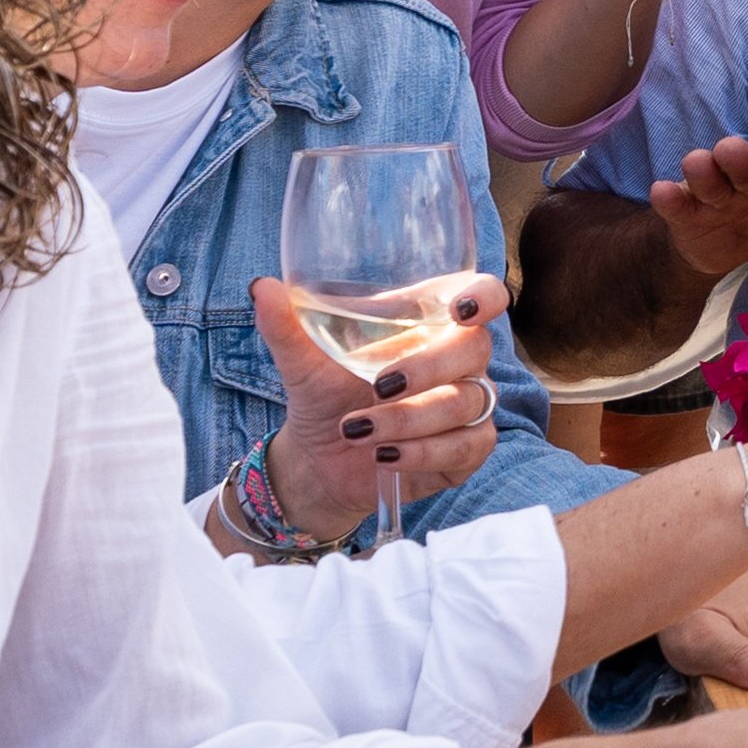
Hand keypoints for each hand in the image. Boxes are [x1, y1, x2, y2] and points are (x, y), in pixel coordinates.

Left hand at [228, 277, 501, 541]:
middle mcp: (458, 359)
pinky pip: (468, 446)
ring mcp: (467, 404)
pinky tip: (384, 456)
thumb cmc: (324, 396)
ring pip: (467, 402)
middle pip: (475, 348)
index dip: (484, 296)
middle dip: (428, 367)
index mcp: (428, 321)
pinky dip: (423, 452)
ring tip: (357, 431)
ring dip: (410, 419)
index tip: (459, 309)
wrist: (319, 460)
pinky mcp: (467, 449)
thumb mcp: (302, 363)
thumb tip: (262, 288)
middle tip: (378, 386)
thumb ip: (286, 325)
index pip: (481, 293)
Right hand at [652, 135, 747, 284]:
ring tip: (701, 170)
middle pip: (737, 156)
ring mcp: (712, 191)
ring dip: (703, 170)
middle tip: (735, 155)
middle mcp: (744, 175)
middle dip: (737, 154)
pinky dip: (668, 197)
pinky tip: (665, 194)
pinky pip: (674, 201)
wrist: (732, 247)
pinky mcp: (686, 211)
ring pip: (703, 172)